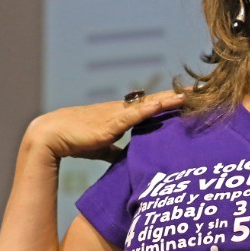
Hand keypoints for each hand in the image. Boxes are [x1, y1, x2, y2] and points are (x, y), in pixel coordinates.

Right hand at [26, 89, 184, 162]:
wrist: (50, 136)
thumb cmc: (74, 140)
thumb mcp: (101, 148)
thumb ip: (115, 152)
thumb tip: (127, 160)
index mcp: (120, 116)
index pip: (150, 107)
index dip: (169, 103)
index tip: (189, 99)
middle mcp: (120, 111)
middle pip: (154, 101)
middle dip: (176, 97)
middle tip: (199, 91)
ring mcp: (115, 115)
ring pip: (147, 105)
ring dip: (168, 101)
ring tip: (188, 95)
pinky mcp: (108, 124)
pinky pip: (132, 115)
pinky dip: (148, 110)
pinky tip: (161, 105)